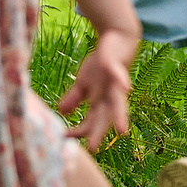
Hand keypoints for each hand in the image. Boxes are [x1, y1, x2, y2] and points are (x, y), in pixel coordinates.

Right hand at [58, 28, 137, 151]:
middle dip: (99, 132)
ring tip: (122, 131)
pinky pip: (119, 73)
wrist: (118, 38)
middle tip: (94, 148)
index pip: (90, 121)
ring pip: (118, 101)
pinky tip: (125, 88)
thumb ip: (75, 98)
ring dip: (119, 115)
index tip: (64, 138)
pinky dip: (122, 81)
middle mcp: (109, 95)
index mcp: (100, 101)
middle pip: (105, 116)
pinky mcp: (116, 65)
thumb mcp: (84, 81)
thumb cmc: (101, 63)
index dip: (79, 130)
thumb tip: (61, 113)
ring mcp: (114, 81)